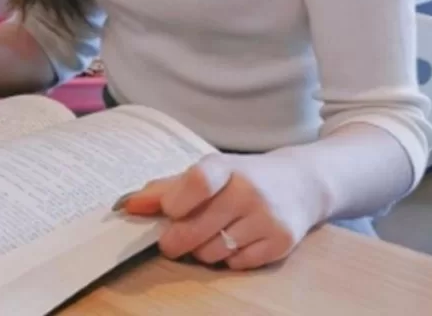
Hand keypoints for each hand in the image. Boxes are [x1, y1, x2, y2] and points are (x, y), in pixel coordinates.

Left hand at [118, 151, 318, 270]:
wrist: (302, 183)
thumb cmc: (244, 177)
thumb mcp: (212, 171)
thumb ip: (171, 187)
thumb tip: (129, 204)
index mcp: (227, 166)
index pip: (200, 181)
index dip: (176, 201)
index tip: (167, 212)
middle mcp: (249, 190)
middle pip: (198, 228)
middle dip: (176, 240)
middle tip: (170, 242)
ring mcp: (266, 218)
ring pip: (214, 252)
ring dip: (202, 250)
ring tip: (210, 235)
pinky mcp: (280, 243)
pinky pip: (237, 264)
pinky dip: (228, 259)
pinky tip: (235, 241)